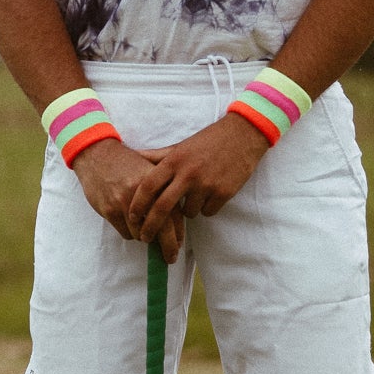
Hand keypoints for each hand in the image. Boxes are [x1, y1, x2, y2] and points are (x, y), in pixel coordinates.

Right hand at [72, 140, 187, 261]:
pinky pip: (126, 233)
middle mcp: (144, 194)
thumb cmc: (127, 164)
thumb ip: (165, 190)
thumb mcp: (150, 170)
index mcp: (158, 183)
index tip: (179, 244)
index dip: (178, 233)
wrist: (97, 154)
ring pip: (141, 234)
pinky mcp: (110, 210)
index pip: (174, 214)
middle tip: (170, 258)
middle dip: (168, 247)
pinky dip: (129, 232)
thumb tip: (177, 220)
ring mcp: (125, 203)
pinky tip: (127, 221)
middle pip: (161, 229)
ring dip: (143, 236)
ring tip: (141, 228)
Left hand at [125, 114, 269, 239]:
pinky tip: (210, 195)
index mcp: (174, 161)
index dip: (137, 204)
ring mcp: (206, 184)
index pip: (148, 186)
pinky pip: (207, 212)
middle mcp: (188, 173)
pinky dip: (206, 208)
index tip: (131, 217)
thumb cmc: (207, 142)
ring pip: (188, 213)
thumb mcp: (179, 147)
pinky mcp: (224, 192)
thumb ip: (156, 156)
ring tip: (194, 197)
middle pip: (163, 207)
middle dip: (150, 226)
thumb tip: (134, 155)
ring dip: (187, 211)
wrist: (242, 135)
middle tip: (144, 237)